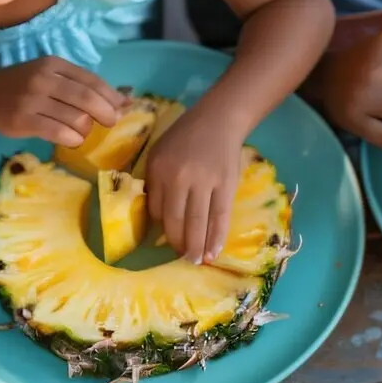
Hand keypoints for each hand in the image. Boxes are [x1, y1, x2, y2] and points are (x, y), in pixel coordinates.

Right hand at [0, 57, 126, 147]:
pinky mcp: (24, 120)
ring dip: (86, 129)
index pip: (91, 80)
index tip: (123, 108)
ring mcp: (33, 100)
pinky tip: (72, 139)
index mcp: (54, 65)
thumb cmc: (25, 86)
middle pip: (87, 99)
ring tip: (81, 131)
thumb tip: (125, 99)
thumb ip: (83, 85)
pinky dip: (73, 139)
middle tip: (110, 122)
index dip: (111, 96)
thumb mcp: (52, 76)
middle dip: (106, 113)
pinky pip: (59, 133)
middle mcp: (44, 79)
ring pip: (76, 119)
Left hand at [142, 103, 241, 263]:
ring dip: (196, 246)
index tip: (163, 240)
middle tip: (181, 259)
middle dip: (177, 244)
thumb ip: (156, 181)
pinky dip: (217, 237)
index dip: (159, 228)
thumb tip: (157, 217)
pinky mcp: (226, 185)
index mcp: (158, 169)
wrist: (218, 120)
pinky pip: (220, 217)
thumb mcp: (160, 153)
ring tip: (195, 261)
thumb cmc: (184, 138)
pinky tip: (213, 252)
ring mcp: (204, 182)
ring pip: (198, 222)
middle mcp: (179, 177)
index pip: (155, 209)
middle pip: (176, 220)